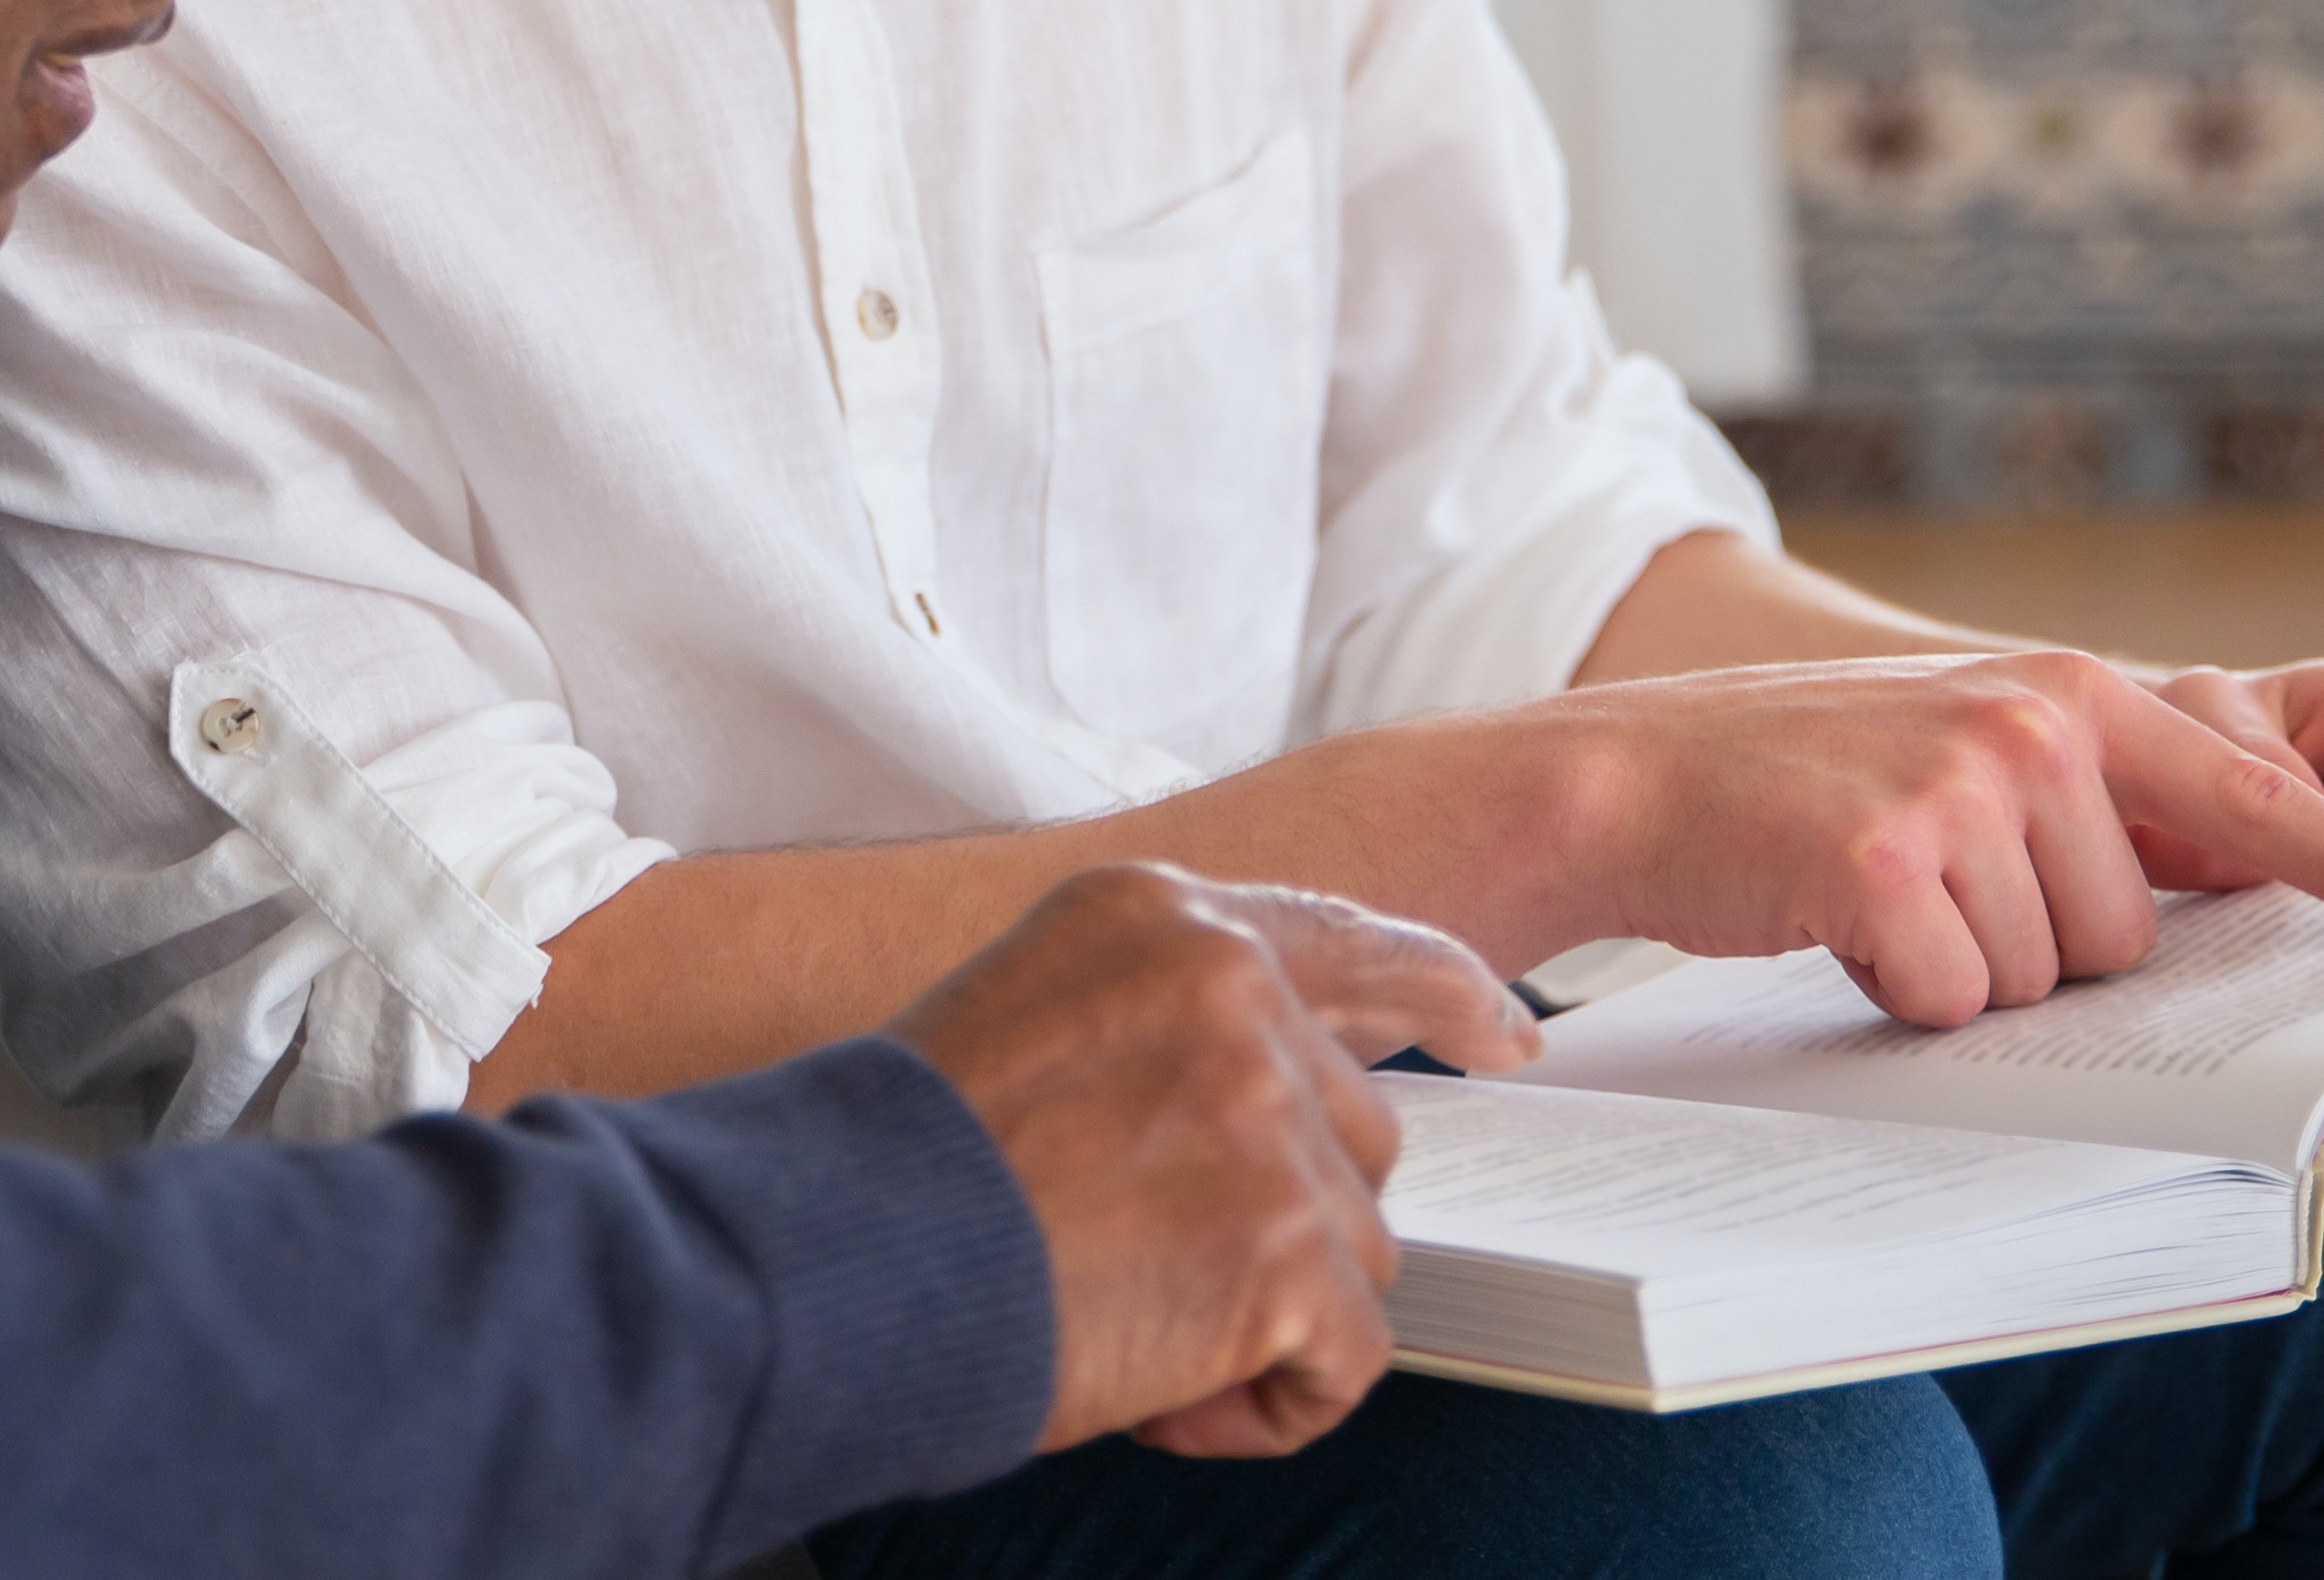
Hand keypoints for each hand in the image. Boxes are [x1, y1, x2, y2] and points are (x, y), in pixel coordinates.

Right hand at [886, 864, 1540, 1457]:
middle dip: (1287, 1224)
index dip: (1441, 990)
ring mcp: (1263, 1107)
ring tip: (1127, 1334)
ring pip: (1356, 1247)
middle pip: (1356, 1130)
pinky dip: (1273, 1405)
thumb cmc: (891, 1176)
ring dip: (1264, 1319)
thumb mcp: (1030, 1025)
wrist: (818, 1264)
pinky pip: (1349, 1356)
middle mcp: (1227, 984)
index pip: (1349, 935)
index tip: (1505, 1035)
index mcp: (1159, 917)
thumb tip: (1290, 1119)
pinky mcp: (1283, 1239)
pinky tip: (1166, 1398)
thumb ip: (1159, 1034)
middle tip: (1155, 1283)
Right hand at [1550, 652, 2323, 1027]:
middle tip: (1936, 883)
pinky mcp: (1884, 864)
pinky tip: (1840, 922)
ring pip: (2044, 977)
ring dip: (1965, 966)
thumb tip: (2222, 882)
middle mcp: (2033, 725)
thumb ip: (2093, 789)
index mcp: (2068, 693)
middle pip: (2129, 932)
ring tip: (1881, 892)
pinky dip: (1898, 990)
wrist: (1637, 776)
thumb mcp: (1970, 744)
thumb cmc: (1812, 783)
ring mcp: (1960, 789)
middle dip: (2040, 940)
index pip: (2244, 794)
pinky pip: (1952, 999)